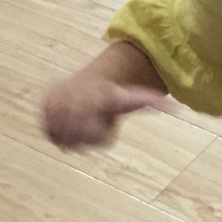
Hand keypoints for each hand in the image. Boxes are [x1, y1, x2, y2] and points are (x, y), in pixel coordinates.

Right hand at [42, 75, 167, 148]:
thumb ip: (153, 102)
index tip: (101, 132)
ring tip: (85, 118)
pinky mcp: (43, 108)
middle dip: (89, 136)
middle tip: (96, 124)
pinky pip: (51, 134)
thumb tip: (177, 107)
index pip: (94, 127)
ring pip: (65, 139)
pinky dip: (60, 131)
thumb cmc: (113, 95)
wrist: (85, 83)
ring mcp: (55, 104)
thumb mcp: (133, 98)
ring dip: (75, 135)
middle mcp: (74, 98)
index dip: (98, 135)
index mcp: (97, 97)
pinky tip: (70, 119)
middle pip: (79, 139)